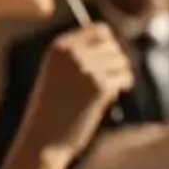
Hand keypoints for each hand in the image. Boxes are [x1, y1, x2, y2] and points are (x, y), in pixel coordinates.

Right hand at [14, 25, 133, 160]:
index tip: (107, 61)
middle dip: (115, 61)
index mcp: (59, 47)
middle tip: (108, 79)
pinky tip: (111, 97)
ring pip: (122, 60)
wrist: (43, 139)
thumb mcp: (58, 73)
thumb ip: (80, 55)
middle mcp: (72, 54)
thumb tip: (116, 43)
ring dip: (120, 74)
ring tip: (106, 89)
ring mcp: (87, 69)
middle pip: (113, 45)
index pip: (99, 29)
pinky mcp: (100, 87)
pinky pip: (125, 77)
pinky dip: (123, 86)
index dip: (109, 44)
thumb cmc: (52, 108)